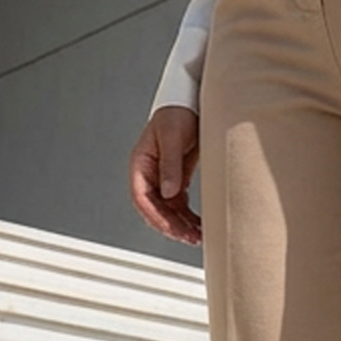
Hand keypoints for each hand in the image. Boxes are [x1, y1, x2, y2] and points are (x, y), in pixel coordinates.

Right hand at [130, 105, 201, 242]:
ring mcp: (162, 179)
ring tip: (197, 236)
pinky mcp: (176, 180)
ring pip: (167, 211)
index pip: (142, 198)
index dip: (155, 216)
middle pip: (154, 209)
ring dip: (180, 225)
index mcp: (140, 164)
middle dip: (171, 226)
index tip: (172, 228)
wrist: (191, 104)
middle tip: (190, 237)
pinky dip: (188, 217)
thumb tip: (167, 192)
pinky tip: (199, 225)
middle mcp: (149, 175)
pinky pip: (179, 205)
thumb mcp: (172, 137)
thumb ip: (170, 165)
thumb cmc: (176, 114)